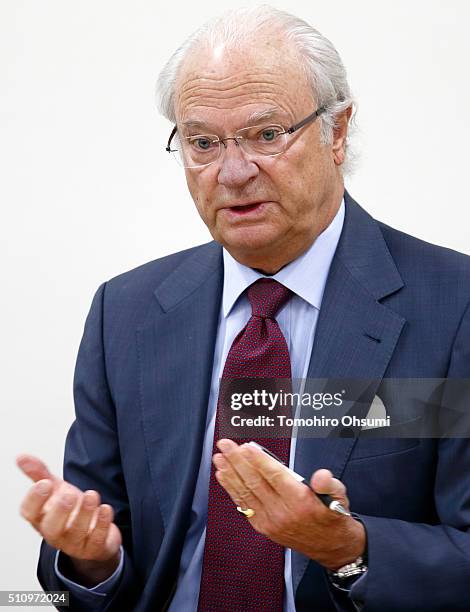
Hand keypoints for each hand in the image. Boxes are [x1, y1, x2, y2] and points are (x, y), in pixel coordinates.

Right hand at [17, 454, 121, 585]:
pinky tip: (105, 508)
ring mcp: (75, 542)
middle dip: (59, 511)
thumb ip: (40, 473)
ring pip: (77, 532)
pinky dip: (102, 523)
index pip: (30, 513)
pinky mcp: (95, 547)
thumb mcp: (56, 489)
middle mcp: (56, 533)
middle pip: (51, 528)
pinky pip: (97, 539)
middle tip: (68, 494)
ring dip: (84, 513)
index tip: (44, 483)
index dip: (35, 499)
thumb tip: (22, 457)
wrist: (94, 531)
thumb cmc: (72, 510)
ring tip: (91, 494)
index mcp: (42, 518)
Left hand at [213, 439, 365, 570]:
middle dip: (237, 461)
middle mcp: (283, 512)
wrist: (331, 547)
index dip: (259, 460)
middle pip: (255, 482)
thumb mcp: (339, 496)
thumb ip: (329, 484)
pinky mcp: (263, 527)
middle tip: (225, 444)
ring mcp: (270, 521)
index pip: (275, 476)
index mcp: (301, 501)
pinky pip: (244, 505)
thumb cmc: (332, 516)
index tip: (246, 446)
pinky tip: (223, 476)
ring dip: (230, 474)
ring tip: (219, 457)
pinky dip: (232, 490)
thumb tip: (321, 476)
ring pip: (246, 493)